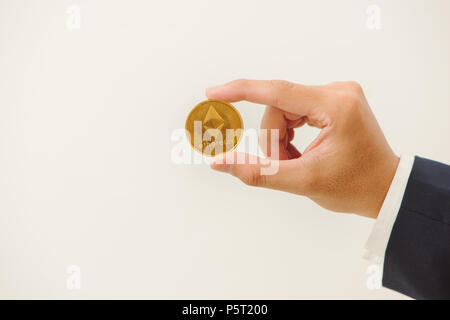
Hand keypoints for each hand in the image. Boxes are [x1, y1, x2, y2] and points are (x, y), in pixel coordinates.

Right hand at [206, 79, 398, 217]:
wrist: (385, 188)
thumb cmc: (353, 188)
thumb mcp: (303, 182)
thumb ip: (258, 172)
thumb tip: (219, 162)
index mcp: (336, 106)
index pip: (277, 92)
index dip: (241, 91)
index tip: (213, 92)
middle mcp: (339, 91)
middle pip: (279, 107)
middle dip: (273, 140)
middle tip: (285, 166)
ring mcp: (338, 93)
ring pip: (284, 110)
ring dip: (281, 138)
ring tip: (297, 162)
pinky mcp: (334, 99)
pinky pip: (295, 110)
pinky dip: (290, 133)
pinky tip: (301, 151)